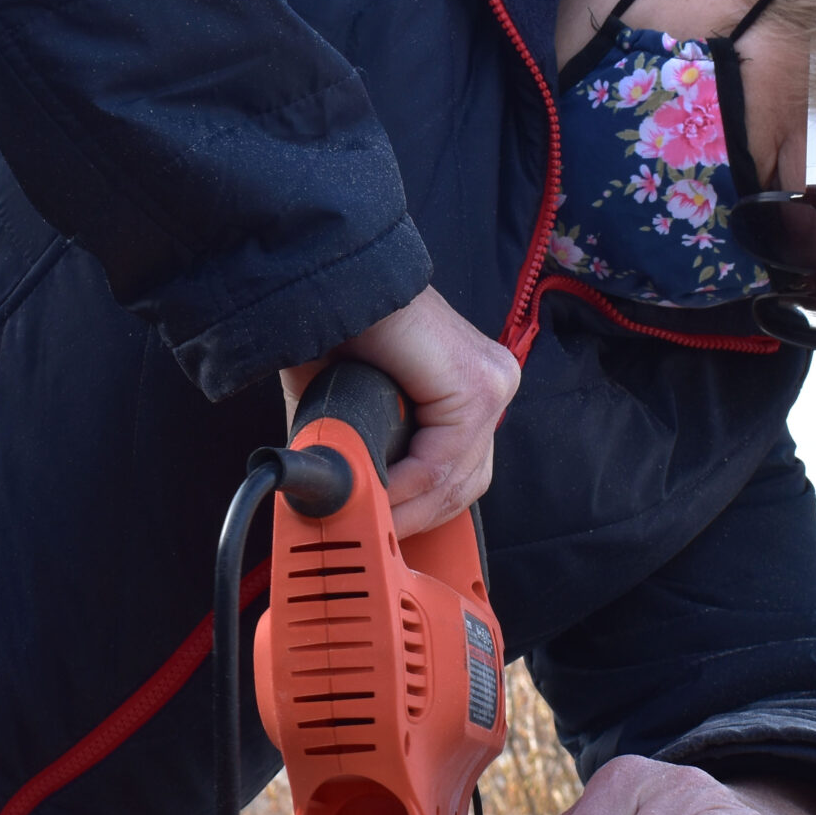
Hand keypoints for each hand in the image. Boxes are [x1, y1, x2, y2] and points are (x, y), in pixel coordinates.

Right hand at [281, 285, 519, 538]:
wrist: (324, 279)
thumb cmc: (332, 330)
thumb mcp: (353, 407)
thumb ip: (362, 455)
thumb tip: (350, 510)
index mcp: (470, 385)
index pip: (458, 474)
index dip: (418, 514)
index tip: (376, 535)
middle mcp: (491, 381)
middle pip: (465, 483)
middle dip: (416, 519)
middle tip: (368, 535)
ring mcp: (491, 380)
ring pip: (457, 480)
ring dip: (407, 509)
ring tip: (365, 518)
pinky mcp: (477, 383)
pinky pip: (444, 461)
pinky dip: (407, 487)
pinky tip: (374, 492)